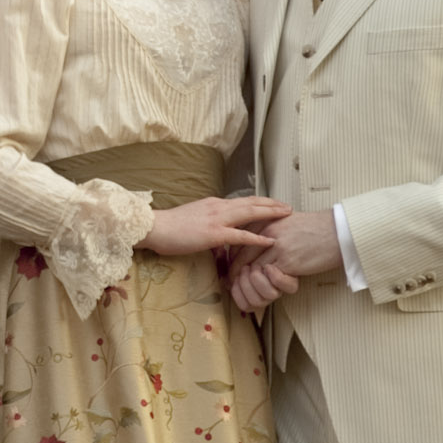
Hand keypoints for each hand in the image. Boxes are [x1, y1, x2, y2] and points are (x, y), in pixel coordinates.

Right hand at [141, 195, 290, 259]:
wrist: (154, 227)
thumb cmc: (169, 228)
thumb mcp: (193, 221)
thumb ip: (208, 225)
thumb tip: (218, 236)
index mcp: (213, 204)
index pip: (242, 201)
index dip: (259, 202)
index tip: (272, 204)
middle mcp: (218, 207)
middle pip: (251, 202)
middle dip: (271, 204)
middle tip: (288, 206)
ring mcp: (217, 219)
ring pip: (250, 213)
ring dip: (270, 213)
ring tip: (286, 215)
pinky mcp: (214, 233)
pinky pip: (240, 236)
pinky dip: (257, 238)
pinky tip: (270, 241)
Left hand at [228, 207, 344, 310]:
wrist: (337, 231)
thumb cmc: (314, 229)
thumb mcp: (285, 223)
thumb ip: (268, 232)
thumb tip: (255, 249)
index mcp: (265, 222)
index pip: (238, 242)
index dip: (232, 259)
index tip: (231, 269)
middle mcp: (267, 233)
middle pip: (241, 257)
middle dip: (235, 274)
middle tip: (233, 284)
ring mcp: (276, 247)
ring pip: (252, 270)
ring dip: (249, 284)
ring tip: (249, 289)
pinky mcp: (288, 261)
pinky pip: (268, 277)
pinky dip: (265, 285)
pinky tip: (268, 287)